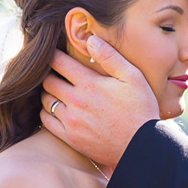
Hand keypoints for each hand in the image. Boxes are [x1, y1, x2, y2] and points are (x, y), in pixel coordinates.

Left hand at [40, 35, 159, 166]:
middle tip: (55, 72)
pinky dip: (47, 112)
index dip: (53, 55)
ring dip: (48, 93)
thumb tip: (91, 39)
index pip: (58, 62)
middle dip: (49, 73)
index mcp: (89, 84)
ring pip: (45, 101)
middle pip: (47, 81)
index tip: (54, 53)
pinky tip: (57, 109)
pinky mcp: (70, 138)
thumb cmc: (141, 109)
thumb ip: (110, 57)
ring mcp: (71, 121)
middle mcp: (76, 101)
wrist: (141, 147)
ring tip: (57, 90)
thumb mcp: (133, 77)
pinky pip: (46, 122)